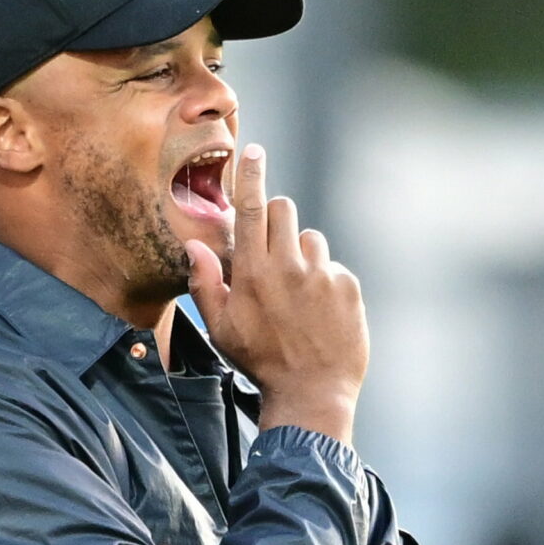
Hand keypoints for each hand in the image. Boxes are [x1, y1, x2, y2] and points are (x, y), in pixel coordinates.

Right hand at [182, 144, 366, 443]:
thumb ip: (204, 283)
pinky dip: (325, 281)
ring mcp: (323, 275)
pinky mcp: (348, 287)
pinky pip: (334, 267)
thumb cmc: (261, 362)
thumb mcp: (221, 328)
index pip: (252, 209)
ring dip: (302, 255)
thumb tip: (194, 246)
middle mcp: (290, 266)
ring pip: (311, 239)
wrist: (313, 393)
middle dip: (276, 219)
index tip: (254, 151)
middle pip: (285, 209)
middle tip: (273, 252)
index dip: (251, 175)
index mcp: (254, 273)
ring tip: (298, 295)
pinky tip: (319, 312)